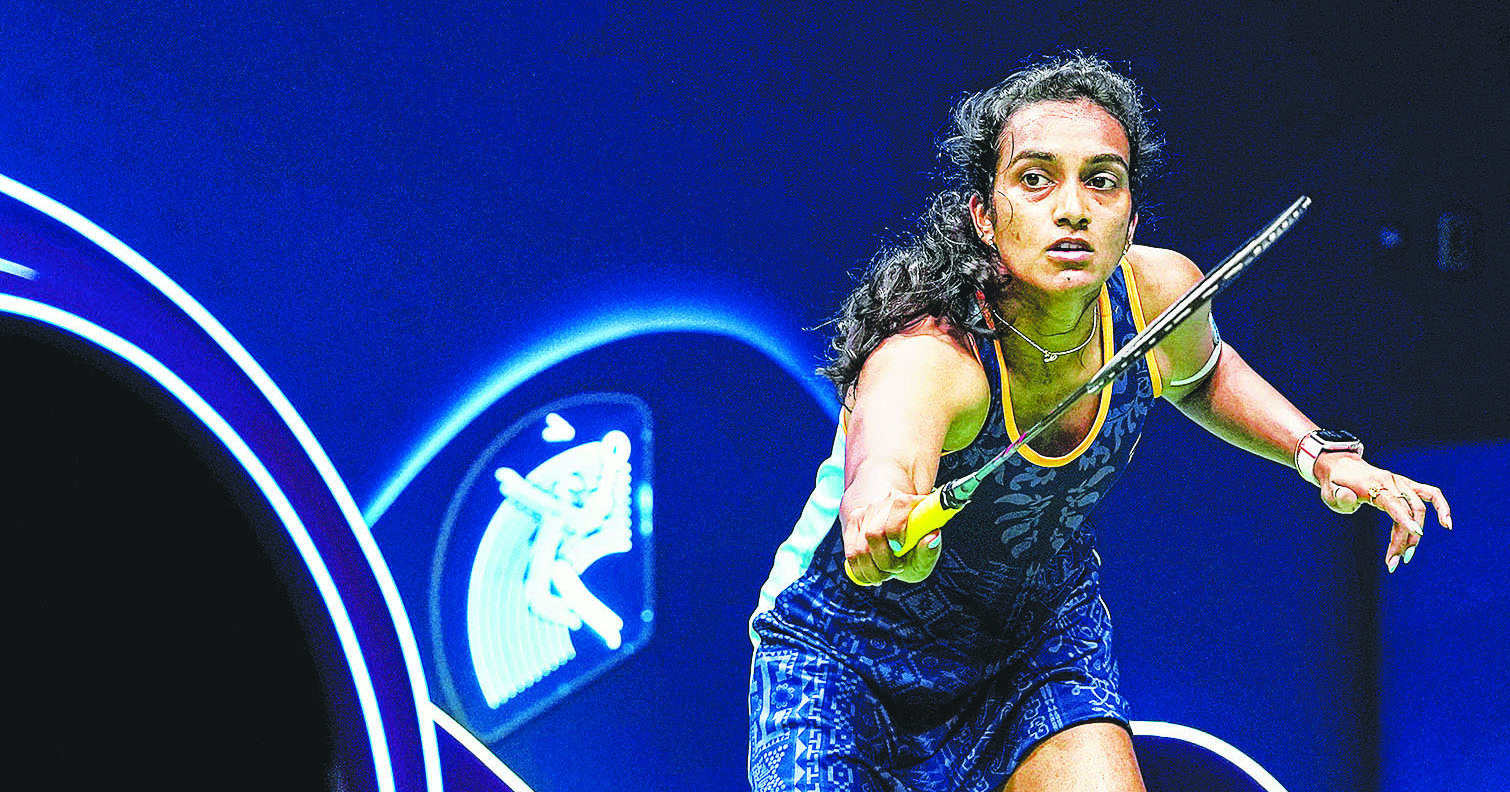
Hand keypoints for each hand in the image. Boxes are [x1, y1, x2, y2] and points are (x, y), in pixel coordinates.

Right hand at [842, 488, 942, 585]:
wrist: (896, 537)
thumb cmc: (914, 547)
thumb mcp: (926, 552)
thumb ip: (930, 549)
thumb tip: (932, 537)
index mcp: (908, 502)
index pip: (899, 507)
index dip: (897, 531)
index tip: (901, 550)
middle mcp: (885, 502)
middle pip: (874, 534)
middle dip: (885, 562)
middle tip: (896, 569)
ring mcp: (866, 511)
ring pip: (859, 548)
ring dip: (872, 570)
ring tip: (884, 574)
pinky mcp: (853, 523)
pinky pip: (850, 554)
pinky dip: (860, 571)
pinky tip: (871, 575)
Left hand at [1315, 453, 1452, 572]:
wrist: (1340, 466)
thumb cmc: (1334, 483)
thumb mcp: (1328, 492)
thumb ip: (1339, 497)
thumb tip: (1351, 497)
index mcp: (1374, 484)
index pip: (1394, 503)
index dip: (1406, 518)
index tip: (1418, 534)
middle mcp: (1392, 482)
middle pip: (1408, 512)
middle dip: (1404, 539)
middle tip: (1393, 563)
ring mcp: (1401, 483)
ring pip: (1419, 509)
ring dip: (1415, 535)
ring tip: (1404, 556)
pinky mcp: (1407, 486)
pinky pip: (1430, 494)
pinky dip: (1442, 507)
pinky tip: (1447, 524)